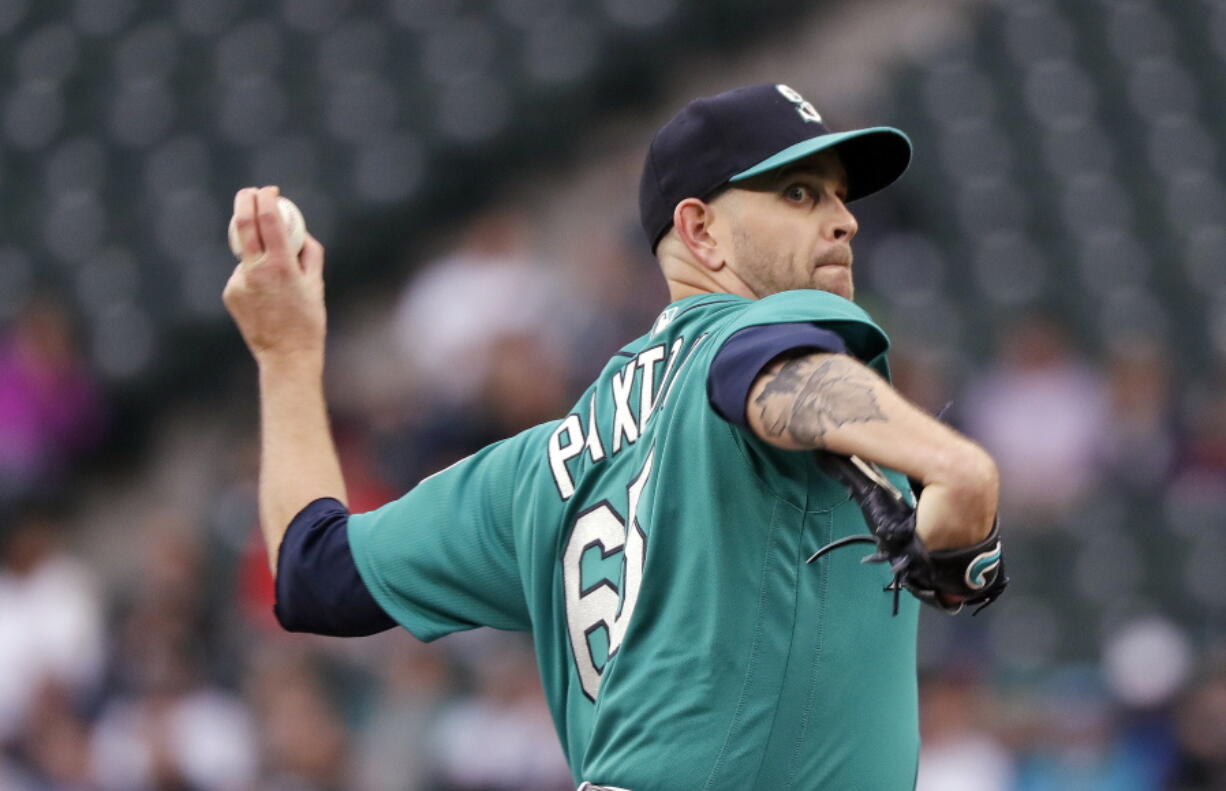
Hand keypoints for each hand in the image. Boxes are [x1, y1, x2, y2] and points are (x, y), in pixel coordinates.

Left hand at [222, 186, 326, 366]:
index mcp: (280, 265)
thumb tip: (300, 231)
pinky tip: (266, 300)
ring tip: (277, 284)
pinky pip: (243, 274)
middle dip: (246, 201)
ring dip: (258, 253)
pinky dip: (254, 276)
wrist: (286, 355)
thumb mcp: (317, 283)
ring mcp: (239, 282)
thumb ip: (309, 252)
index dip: (267, 199)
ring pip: (246, 253)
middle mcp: (255, 270)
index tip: (271, 191)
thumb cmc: (308, 320)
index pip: (268, 219)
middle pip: (243, 223)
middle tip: (252, 193)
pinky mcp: (230, 293)